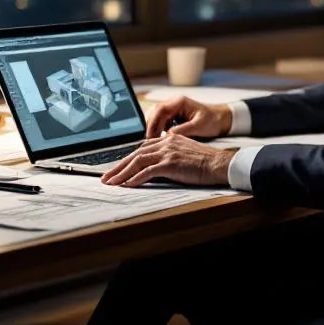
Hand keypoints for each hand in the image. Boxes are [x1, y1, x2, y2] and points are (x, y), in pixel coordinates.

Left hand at [101, 134, 236, 186]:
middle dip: (118, 166)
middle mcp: (165, 143)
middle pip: (135, 153)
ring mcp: (167, 152)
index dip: (126, 159)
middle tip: (105, 177)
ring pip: (137, 161)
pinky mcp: (170, 163)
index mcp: (167, 139)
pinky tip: (128, 185)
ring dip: (122, 173)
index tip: (116, 168)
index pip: (141, 148)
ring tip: (112, 183)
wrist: (218, 164)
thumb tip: (151, 170)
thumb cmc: (204, 162)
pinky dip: (135, 178)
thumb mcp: (183, 155)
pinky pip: (148, 171)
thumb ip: (167, 158)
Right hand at [144, 96, 232, 138]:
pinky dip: (159, 131)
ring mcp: (173, 110)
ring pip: (157, 119)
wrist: (221, 120)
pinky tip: (159, 141)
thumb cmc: (212, 120)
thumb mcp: (198, 127)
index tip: (151, 136)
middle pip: (155, 114)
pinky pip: (162, 123)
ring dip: (154, 130)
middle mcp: (174, 104)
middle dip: (151, 127)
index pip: (160, 110)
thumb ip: (182, 131)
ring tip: (153, 143)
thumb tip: (166, 137)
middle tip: (148, 142)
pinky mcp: (174, 117)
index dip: (153, 123)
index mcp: (180, 102)